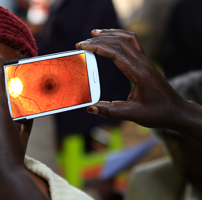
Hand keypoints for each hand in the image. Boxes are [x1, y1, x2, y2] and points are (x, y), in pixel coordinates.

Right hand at [77, 29, 201, 136]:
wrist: (176, 111)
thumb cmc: (157, 113)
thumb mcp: (133, 115)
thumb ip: (111, 111)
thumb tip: (91, 108)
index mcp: (140, 73)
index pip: (116, 53)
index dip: (98, 47)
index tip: (83, 46)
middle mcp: (143, 63)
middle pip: (120, 42)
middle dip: (99, 40)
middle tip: (82, 43)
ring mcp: (146, 61)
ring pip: (127, 39)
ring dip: (110, 34)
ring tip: (94, 33)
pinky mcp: (145, 63)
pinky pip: (133, 43)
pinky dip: (120, 37)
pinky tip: (111, 39)